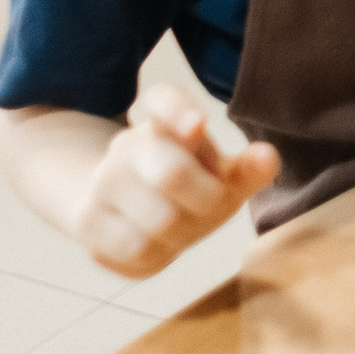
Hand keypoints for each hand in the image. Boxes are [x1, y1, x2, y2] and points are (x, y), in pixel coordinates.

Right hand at [77, 87, 278, 276]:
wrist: (127, 215)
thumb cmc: (193, 187)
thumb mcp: (224, 174)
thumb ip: (249, 168)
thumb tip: (266, 157)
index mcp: (164, 123)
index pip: (163, 99)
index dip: (179, 109)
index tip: (199, 124)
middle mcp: (127, 147)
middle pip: (172, 173)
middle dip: (208, 199)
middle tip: (216, 204)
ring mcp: (102, 184)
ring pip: (157, 220)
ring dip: (186, 232)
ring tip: (186, 225)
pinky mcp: (88, 223)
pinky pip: (135, 249)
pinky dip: (160, 253)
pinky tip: (161, 243)